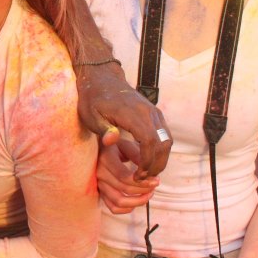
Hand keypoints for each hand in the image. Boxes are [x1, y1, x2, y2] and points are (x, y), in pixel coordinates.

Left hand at [76, 60, 171, 177]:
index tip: (137, 175)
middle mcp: (147, 111)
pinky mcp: (155, 113)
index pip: (149, 141)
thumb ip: (103, 129)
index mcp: (132, 113)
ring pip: (167, 139)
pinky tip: (149, 161)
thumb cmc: (93, 99)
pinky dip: (161, 150)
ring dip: (161, 159)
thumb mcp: (90, 115)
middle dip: (156, 164)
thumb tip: (112, 141)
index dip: (146, 162)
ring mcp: (153, 111)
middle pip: (162, 143)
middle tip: (143, 179)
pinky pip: (165, 134)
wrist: (102, 78)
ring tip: (147, 173)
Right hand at [97, 142, 158, 213]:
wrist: (101, 148)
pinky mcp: (101, 192)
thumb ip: (137, 155)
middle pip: (124, 189)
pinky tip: (137, 201)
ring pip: (119, 202)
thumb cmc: (117, 146)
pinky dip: (127, 209)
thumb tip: (149, 171)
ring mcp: (99, 184)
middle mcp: (99, 173)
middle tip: (155, 185)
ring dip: (137, 201)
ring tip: (149, 194)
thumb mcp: (127, 145)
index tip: (156, 180)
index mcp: (105, 158)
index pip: (124, 177)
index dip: (142, 182)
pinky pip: (113, 208)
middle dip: (143, 190)